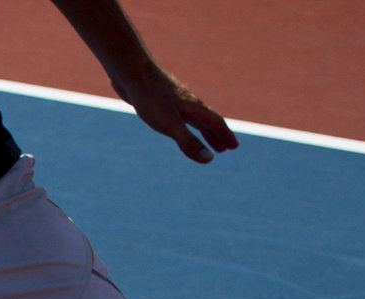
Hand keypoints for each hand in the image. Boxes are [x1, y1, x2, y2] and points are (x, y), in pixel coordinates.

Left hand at [119, 66, 237, 163]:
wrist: (131, 72)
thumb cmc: (150, 98)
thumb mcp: (170, 125)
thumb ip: (189, 142)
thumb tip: (209, 159)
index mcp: (194, 108)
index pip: (215, 123)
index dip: (225, 136)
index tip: (234, 147)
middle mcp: (188, 103)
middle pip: (207, 121)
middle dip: (216, 135)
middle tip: (225, 147)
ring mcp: (175, 100)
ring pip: (193, 117)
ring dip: (202, 129)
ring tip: (205, 139)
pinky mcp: (161, 99)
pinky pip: (179, 113)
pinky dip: (185, 121)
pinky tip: (176, 121)